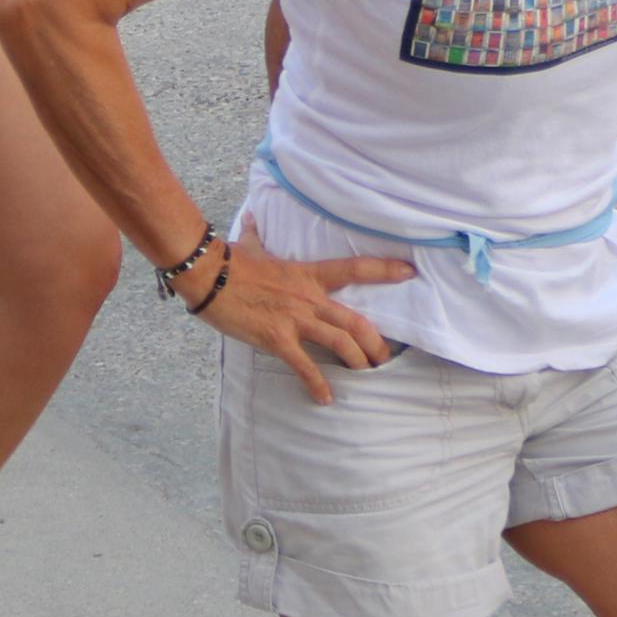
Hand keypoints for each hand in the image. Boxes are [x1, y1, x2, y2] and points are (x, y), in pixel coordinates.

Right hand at [195, 229, 412, 405]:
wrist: (208, 276)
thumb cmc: (229, 261)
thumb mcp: (250, 246)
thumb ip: (257, 235)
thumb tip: (252, 218)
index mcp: (308, 274)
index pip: (354, 269)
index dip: (384, 270)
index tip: (409, 271)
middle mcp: (308, 298)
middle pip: (356, 321)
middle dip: (375, 342)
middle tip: (384, 358)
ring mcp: (295, 319)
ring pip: (340, 342)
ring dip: (357, 361)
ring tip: (364, 376)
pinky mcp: (278, 338)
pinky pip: (304, 365)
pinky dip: (318, 384)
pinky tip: (325, 398)